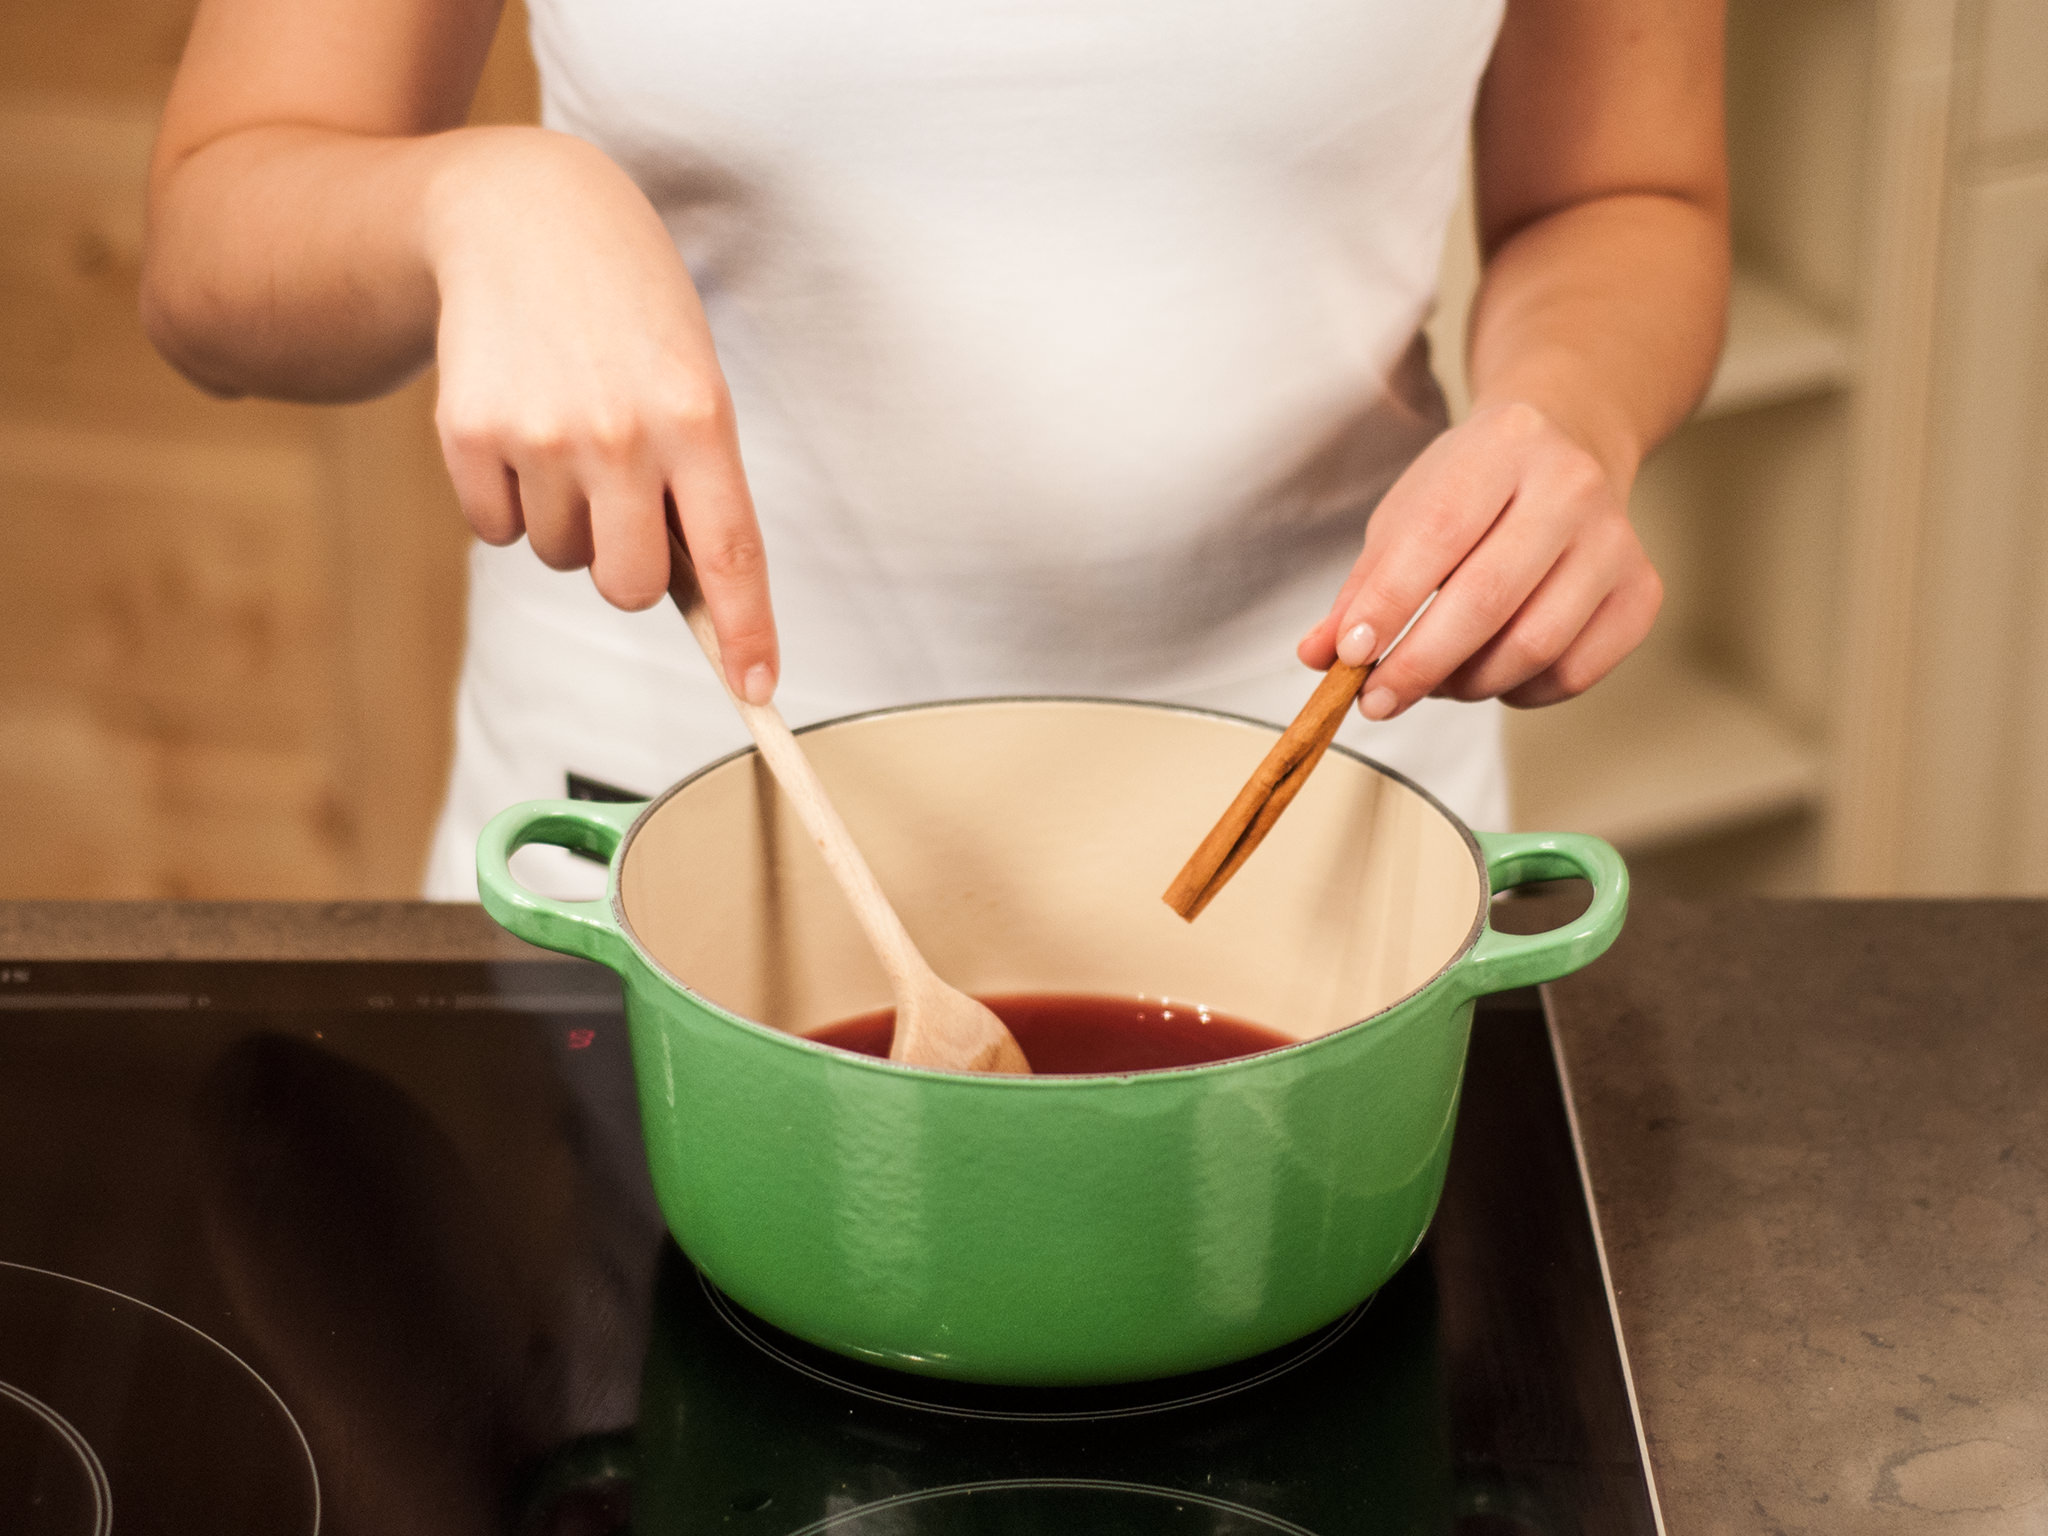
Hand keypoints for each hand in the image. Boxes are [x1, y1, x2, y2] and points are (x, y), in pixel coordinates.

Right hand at [426, 130, 777, 700]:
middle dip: (629, 571)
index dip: (746, 633)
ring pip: (560, 558)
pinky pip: (497, 529)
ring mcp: (540, 434)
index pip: (732, 554)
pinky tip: (520, 426)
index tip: (758, 691)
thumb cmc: (628, 308)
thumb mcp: (691, 375)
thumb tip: (693, 597)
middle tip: (625, 507)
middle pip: (630, 587)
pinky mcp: (468, 431)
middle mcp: (622, 433)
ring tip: (570, 433)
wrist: (522, 214)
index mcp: (698, 417)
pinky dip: (509, 501)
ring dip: (568, 521)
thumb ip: (697, 479)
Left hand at [1296, 401, 1660, 715]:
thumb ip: (1363, 586)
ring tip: (1435, 680)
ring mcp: (1616, 541)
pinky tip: (1493, 673)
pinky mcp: (1642, 592)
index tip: (1349, 656)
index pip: (1438, 536)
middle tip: (1376, 699)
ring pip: (1534, 646)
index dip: (1390, 605)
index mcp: (1503, 446)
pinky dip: (1520, 691)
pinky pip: (1575, 672)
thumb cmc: (1474, 487)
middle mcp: (1572, 486)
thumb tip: (1319, 655)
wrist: (1570, 447)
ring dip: (1468, 683)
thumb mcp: (1408, 514)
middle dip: (1420, 664)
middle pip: (1488, 600)